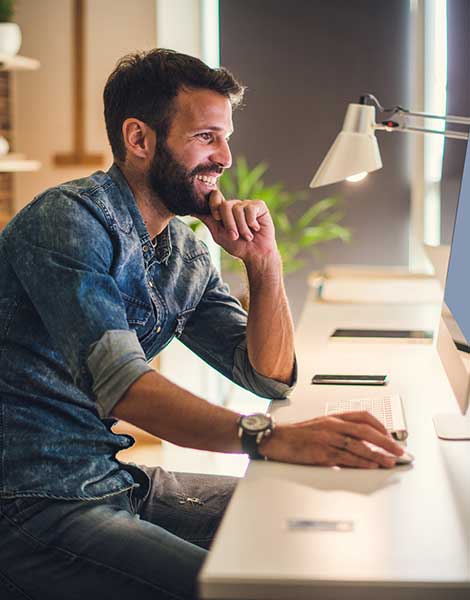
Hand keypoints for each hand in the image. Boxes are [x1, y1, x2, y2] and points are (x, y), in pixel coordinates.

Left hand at [195, 189, 276, 262]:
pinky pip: (250, 209)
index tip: (217, 218)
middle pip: (225, 205)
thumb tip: (192, 210)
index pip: (215, 197)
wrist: (256, 254)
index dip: (214, 205)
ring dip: (242, 228)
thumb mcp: (218, 234)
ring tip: (247, 236)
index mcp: (224, 210)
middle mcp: (235, 205)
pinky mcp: (259, 206)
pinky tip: (256, 228)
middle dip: (229, 224)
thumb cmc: (238, 245)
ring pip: (238, 209)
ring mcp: (247, 204)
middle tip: (235, 236)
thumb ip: (208, 220)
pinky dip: (251, 223)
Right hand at [260, 411, 403, 468]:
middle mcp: (333, 425)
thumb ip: (339, 433)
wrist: (275, 439)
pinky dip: (362, 463)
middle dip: (386, 441)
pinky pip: (347, 458)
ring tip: (390, 461)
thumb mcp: (320, 427)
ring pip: (360, 445)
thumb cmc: (296, 435)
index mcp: (334, 418)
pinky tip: (371, 467)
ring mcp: (328, 439)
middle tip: (399, 450)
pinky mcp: (322, 453)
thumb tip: (360, 445)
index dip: (381, 427)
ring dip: (378, 454)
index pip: (364, 417)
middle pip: (366, 431)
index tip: (391, 437)